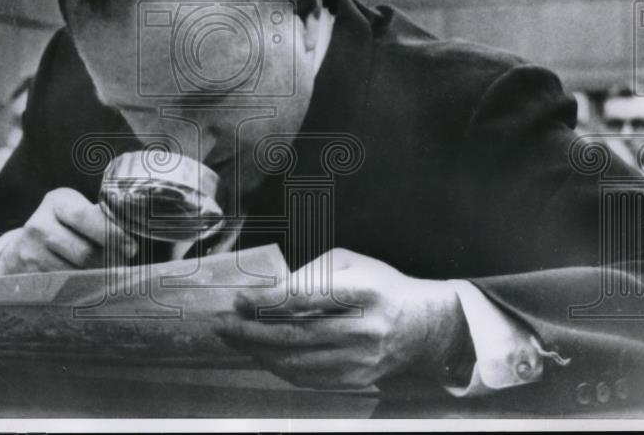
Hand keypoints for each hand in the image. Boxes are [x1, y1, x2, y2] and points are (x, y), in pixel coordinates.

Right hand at [0, 187, 137, 274]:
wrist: (20, 248)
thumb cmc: (62, 226)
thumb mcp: (76, 209)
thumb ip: (101, 216)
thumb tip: (137, 227)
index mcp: (57, 202)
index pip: (85, 217)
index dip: (112, 234)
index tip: (132, 247)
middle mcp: (39, 225)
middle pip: (84, 252)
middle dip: (109, 261)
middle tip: (124, 264)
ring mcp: (30, 253)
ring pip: (76, 273)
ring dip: (97, 276)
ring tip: (108, 273)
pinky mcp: (28, 277)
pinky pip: (63, 287)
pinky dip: (81, 287)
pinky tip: (88, 283)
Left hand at [214, 248, 469, 389]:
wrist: (421, 326)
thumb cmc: (378, 286)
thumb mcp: (349, 263)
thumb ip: (310, 275)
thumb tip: (268, 293)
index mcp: (363, 291)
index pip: (307, 298)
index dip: (269, 301)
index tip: (240, 300)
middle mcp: (363, 329)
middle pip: (296, 334)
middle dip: (251, 330)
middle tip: (223, 324)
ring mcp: (360, 359)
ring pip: (297, 361)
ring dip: (258, 351)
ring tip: (233, 339)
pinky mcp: (355, 379)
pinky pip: (307, 377)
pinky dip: (278, 366)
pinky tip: (260, 353)